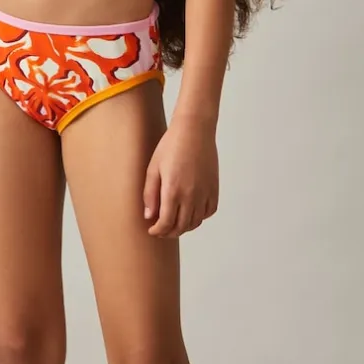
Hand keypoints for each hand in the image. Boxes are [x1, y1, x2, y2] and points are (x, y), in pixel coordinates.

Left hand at [142, 116, 218, 237]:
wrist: (194, 130)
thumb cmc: (171, 146)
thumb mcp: (153, 168)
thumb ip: (150, 194)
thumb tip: (149, 216)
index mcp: (173, 191)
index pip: (166, 223)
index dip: (158, 231)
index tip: (152, 230)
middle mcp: (191, 195)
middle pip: (181, 227)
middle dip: (169, 232)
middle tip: (161, 230)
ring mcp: (205, 192)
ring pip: (195, 222)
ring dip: (184, 227)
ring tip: (174, 223)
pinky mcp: (214, 188)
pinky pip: (208, 212)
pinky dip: (200, 217)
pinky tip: (191, 212)